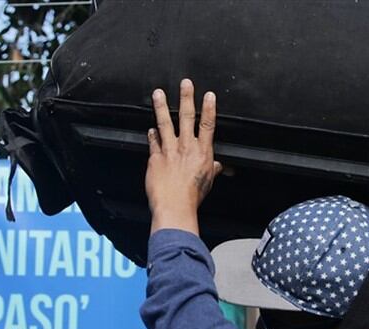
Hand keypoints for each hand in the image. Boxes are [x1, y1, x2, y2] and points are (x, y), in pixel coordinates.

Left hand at [146, 78, 221, 234]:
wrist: (174, 206)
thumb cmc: (192, 197)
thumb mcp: (208, 182)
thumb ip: (212, 170)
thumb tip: (219, 166)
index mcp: (202, 152)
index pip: (207, 125)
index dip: (209, 108)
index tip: (209, 95)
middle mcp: (186, 147)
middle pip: (187, 117)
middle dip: (186, 98)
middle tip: (185, 83)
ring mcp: (169, 150)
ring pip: (165, 123)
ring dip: (161, 106)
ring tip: (158, 94)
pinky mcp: (155, 157)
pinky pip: (153, 142)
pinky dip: (152, 134)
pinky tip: (150, 129)